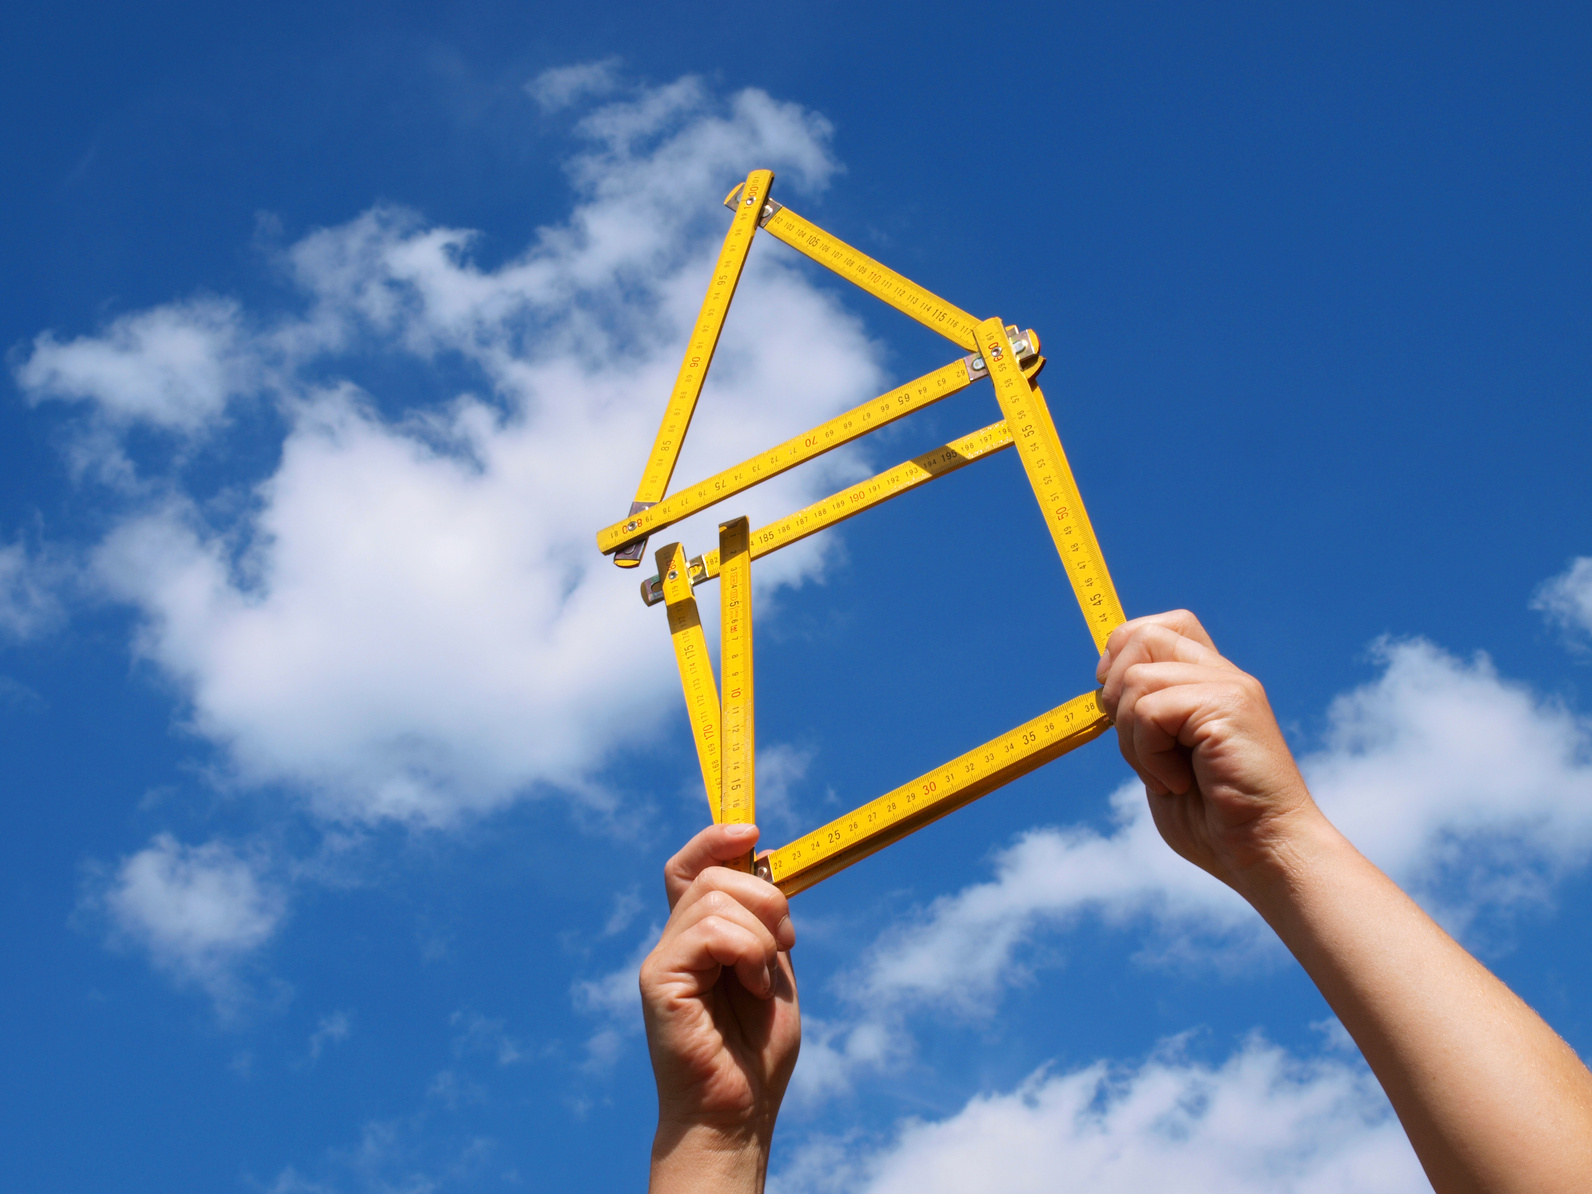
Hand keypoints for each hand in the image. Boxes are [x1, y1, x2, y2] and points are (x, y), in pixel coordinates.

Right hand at [641, 823, 798, 1192]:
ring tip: (764, 981)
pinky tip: (754, 989)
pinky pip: (711, 933)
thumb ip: (766, 921)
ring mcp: (663, 960)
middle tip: (786, 942)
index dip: (714, 839)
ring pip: (716, 899)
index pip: (691, 866)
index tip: (752, 829)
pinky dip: (748, 953)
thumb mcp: (774, 970)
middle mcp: (674, 942)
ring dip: (762, 935)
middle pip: (713, 874)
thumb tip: (763, 857)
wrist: (739, 1113)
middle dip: (766, 897)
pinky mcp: (659, 981)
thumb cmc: (756, 1053)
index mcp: (699, 938)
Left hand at [1095, 610, 1320, 892]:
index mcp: (1209, 684)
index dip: (1121, 655)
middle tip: (1138, 746)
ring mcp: (1228, 686)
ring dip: (1131, 738)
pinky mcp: (1229, 705)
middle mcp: (1222, 675)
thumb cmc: (1216, 823)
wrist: (1264, 854)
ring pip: (1137, 678)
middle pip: (1140, 635)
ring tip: (1166, 775)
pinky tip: (1178, 783)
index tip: (1116, 706)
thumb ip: (1142, 721)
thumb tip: (1103, 689)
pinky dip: (1148, 755)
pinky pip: (1151, 711)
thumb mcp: (1162, 761)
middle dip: (1114, 691)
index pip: (1159, 626)